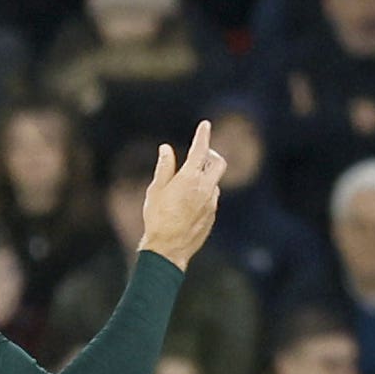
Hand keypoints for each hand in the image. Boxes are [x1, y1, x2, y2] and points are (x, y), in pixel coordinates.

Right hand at [135, 118, 224, 264]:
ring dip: (205, 176)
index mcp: (189, 178)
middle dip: (211, 155)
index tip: (205, 125)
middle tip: (200, 155)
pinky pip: (212, 198)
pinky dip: (204, 192)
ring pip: (215, 181)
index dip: (203, 135)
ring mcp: (211, 203)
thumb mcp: (156, 190)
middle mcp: (205, 188)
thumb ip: (164, 167)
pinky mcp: (212, 215)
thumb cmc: (157, 218)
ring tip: (187, 183)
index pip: (200, 150)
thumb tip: (166, 149)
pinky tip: (189, 202)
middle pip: (218, 163)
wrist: (168, 248)